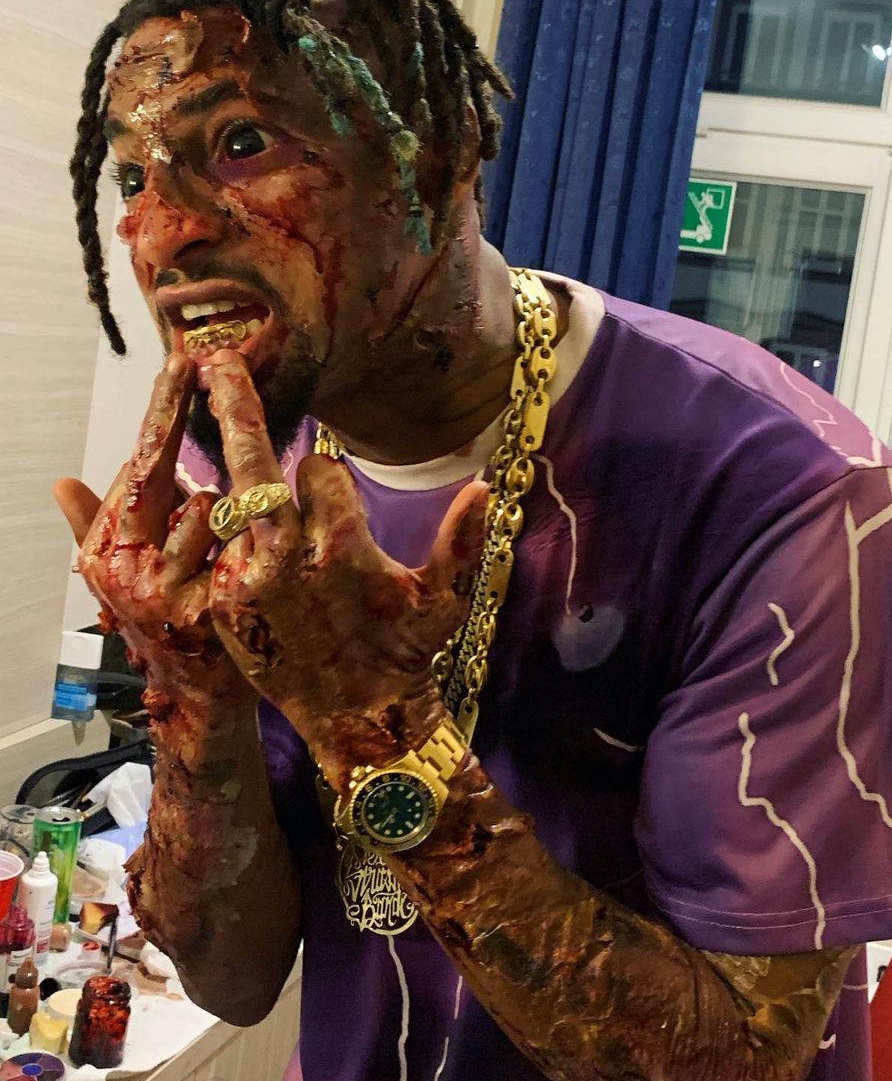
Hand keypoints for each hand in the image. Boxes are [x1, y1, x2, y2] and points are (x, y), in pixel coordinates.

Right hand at [54, 354, 253, 718]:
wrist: (199, 696)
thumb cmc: (163, 622)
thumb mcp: (123, 578)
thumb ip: (94, 527)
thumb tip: (59, 481)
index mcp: (108, 549)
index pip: (135, 464)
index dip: (161, 410)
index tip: (182, 361)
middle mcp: (128, 566)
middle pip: (160, 472)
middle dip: (179, 417)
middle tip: (204, 363)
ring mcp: (169, 589)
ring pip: (209, 507)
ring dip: (227, 516)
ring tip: (227, 551)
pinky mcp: (213, 609)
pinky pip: (241, 545)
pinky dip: (251, 543)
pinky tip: (251, 567)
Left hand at [203, 350, 486, 787]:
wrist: (355, 720)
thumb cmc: (405, 654)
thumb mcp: (443, 603)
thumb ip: (463, 543)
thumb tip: (488, 486)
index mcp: (343, 549)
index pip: (323, 471)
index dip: (328, 476)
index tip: (331, 490)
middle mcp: (287, 560)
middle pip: (255, 464)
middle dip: (237, 407)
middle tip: (215, 361)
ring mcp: (248, 582)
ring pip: (233, 503)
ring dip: (236, 482)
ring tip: (217, 448)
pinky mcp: (223, 604)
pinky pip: (218, 547)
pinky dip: (225, 532)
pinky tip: (226, 529)